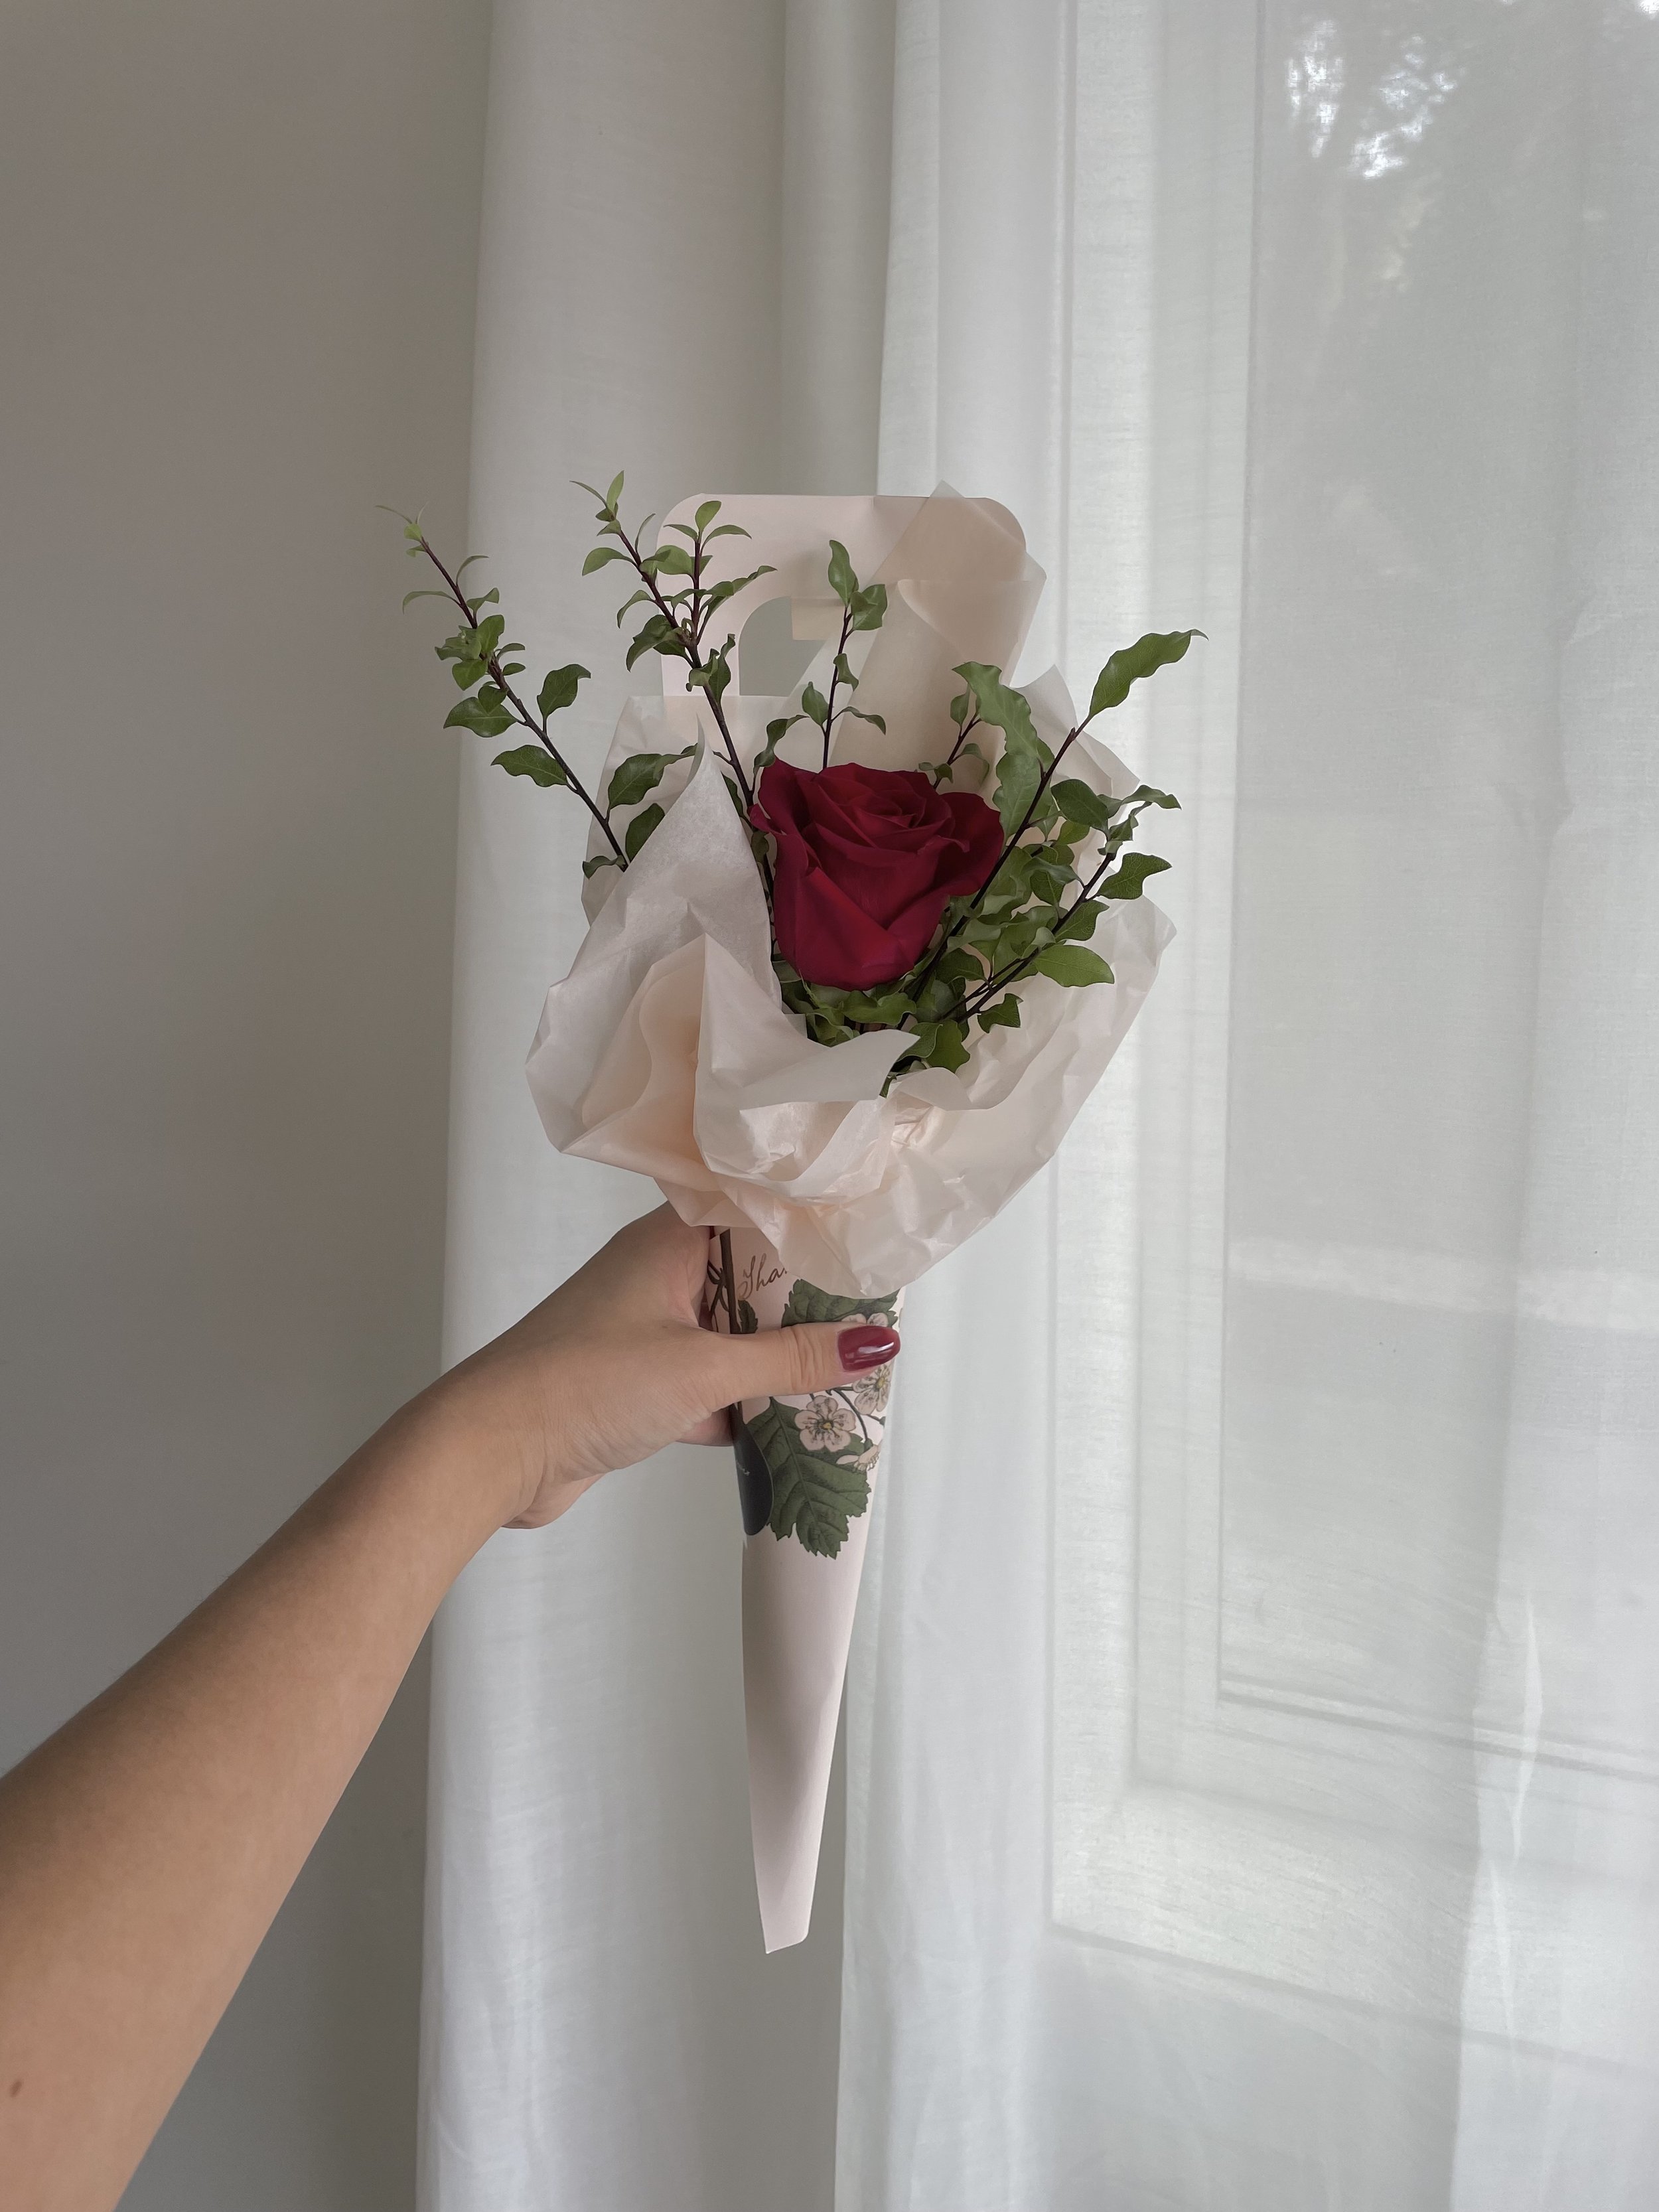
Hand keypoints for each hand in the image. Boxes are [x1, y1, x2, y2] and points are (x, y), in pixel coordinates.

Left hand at [434, 1205, 899, 1528]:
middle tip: (878, 1322)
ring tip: (850, 1377)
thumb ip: (790, 1359)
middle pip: (752, 1279)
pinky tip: (794, 1429)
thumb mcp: (703, 1369)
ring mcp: (647, 1333)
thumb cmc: (585, 1384)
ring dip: (778, 1362)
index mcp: (669, 1242)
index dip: (814, 1224)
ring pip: (733, 1337)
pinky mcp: (639, 1389)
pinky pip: (710, 1387)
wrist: (490, 1451)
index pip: (756, 1212)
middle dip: (808, 1306)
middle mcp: (658, 1276)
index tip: (873, 1240)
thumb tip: (875, 1343)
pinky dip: (745, 1407)